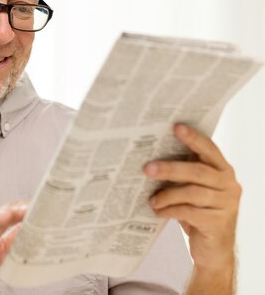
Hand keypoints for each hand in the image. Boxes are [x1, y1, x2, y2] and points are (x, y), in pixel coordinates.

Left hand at [144, 124, 239, 292]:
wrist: (214, 248)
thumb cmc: (199, 212)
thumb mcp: (194, 189)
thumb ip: (184, 173)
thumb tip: (152, 157)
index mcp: (223, 170)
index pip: (209, 149)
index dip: (194, 138)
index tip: (176, 127)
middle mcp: (229, 184)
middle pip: (198, 171)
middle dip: (170, 168)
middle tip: (147, 168)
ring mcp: (226, 204)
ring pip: (192, 193)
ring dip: (167, 195)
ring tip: (151, 199)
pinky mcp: (218, 223)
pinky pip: (190, 212)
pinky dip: (170, 210)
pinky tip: (158, 211)